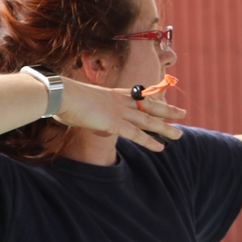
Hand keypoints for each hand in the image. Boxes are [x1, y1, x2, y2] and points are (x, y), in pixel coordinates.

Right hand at [53, 77, 186, 151]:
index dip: (151, 98)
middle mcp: (120, 101)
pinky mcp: (114, 123)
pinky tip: (161, 147)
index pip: (137, 95)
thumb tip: (84, 118)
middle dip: (167, 111)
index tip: (162, 98)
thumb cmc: (62, 97)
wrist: (59, 94)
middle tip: (182, 113)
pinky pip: (136, 134)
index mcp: (112, 93)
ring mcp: (119, 111)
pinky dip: (150, 141)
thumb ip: (87, 110)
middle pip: (149, 106)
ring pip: (148, 121)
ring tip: (179, 134)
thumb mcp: (79, 101)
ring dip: (165, 128)